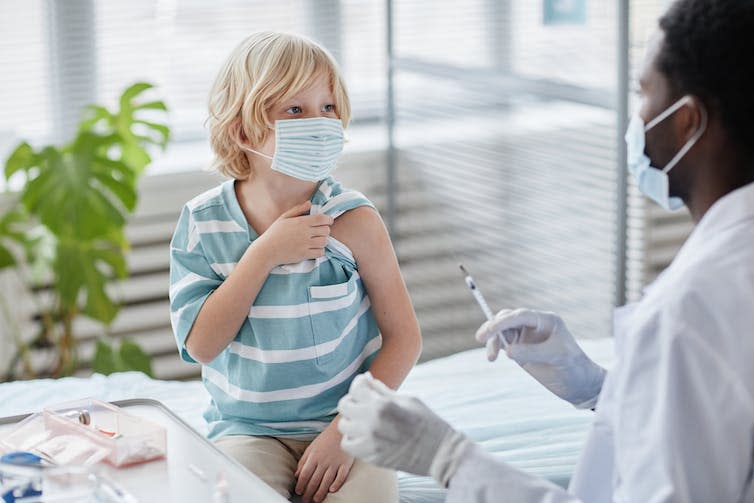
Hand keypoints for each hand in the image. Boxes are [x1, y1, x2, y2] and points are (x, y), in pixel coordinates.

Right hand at [255, 200, 333, 266]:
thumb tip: (309, 203)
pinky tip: (314, 248)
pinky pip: (320, 252)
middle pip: (326, 230)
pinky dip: (320, 250)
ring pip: (325, 241)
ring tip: (317, 240)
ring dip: (323, 240)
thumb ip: (298, 209)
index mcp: (301, 222)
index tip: (328, 221)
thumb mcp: (284, 217)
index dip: (328, 220)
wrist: (267, 250)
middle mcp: (305, 233)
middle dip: (325, 230)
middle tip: (320, 231)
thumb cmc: (274, 233)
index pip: (322, 219)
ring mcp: (305, 244)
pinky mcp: (305, 255)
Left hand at [295, 421, 353, 502]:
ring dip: (320, 493)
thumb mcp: (311, 448)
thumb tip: (297, 475)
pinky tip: (332, 491)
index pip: (305, 474)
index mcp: (313, 457)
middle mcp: (323, 461)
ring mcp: (335, 463)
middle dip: (309, 493)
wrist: (341, 430)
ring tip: (316, 500)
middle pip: (314, 481)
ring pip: (326, 481)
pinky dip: (337, 484)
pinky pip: (341, 477)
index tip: (298, 492)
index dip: (300, 485)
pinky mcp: (345, 464)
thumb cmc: (325, 439)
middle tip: (306, 500)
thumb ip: (303, 461)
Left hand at [338, 373, 470, 486]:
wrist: (440, 453)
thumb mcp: (408, 399)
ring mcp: (370, 442)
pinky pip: (348, 445)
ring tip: (363, 419)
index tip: (365, 383)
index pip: (356, 388)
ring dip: (351, 419)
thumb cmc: (427, 422)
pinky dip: (352, 438)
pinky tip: (363, 434)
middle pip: (344, 405)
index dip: (360, 383)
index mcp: (383, 405)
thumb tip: (367, 379)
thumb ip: (383, 390)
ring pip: (343, 426)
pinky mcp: (371, 457)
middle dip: (353, 400)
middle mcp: (372, 423)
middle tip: (363, 401)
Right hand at [476, 309, 605, 408]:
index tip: (490, 330)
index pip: (521, 315)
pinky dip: (495, 347)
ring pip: (501, 331)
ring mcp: (526, 337)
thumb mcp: (556, 357)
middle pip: (507, 319)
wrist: (579, 385)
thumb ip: (531, 352)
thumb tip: (506, 351)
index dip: (504, 321)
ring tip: (491, 358)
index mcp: (546, 320)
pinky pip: (502, 343)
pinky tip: (493, 357)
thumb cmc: (574, 368)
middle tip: (481, 339)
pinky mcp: (520, 349)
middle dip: (493, 327)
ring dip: (493, 341)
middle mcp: (534, 325)